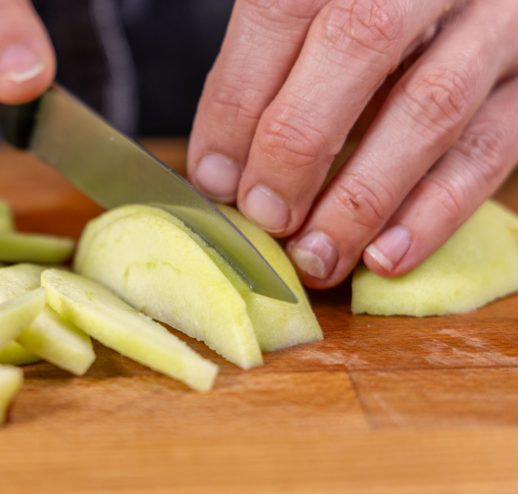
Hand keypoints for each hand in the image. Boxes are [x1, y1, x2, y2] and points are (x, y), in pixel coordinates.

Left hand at [188, 0, 517, 287]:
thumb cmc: (354, 25)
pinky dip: (433, 212)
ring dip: (363, 196)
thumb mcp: (307, 25)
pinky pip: (490, 150)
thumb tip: (220, 174)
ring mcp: (493, 23)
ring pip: (431, 103)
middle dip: (299, 144)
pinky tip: (384, 256)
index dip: (240, 98)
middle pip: (359, 41)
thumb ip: (259, 76)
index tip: (215, 176)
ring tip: (316, 255)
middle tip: (265, 216)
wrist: (456, 4)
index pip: (283, 8)